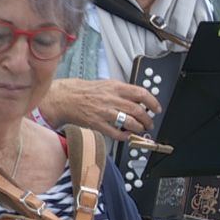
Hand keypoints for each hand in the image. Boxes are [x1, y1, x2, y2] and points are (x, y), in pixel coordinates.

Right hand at [39, 78, 161, 140]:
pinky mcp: (96, 123)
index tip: (157, 109)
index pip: (141, 93)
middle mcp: (111, 99)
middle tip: (149, 123)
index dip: (153, 102)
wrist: (63, 98)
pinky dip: (124, 136)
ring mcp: (104, 112)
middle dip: (147, 119)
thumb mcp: (104, 84)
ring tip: (140, 130)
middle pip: (137, 110)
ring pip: (129, 122)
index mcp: (114, 87)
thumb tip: (136, 98)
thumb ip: (120, 91)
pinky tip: (126, 135)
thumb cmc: (81, 91)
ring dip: (138, 128)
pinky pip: (115, 132)